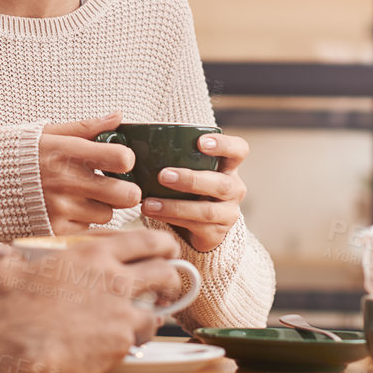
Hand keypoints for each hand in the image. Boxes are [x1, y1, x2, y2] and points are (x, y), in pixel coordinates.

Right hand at [0, 229, 179, 372]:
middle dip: (172, 278)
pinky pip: (140, 339)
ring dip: (156, 314)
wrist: (13, 340)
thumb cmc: (8, 303)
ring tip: (150, 318)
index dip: (162, 244)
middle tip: (169, 285)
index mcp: (92, 254)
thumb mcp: (9, 271)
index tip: (168, 250)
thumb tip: (0, 252)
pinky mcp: (120, 342)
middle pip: (163, 272)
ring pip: (157, 311)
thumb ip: (11, 259)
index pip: (144, 240)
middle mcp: (114, 278)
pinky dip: (137, 340)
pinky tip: (126, 343)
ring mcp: (121, 311)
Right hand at [36, 113, 141, 235]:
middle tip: (116, 185)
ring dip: (102, 206)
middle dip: (126, 189)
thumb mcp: (45, 133)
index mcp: (65, 151)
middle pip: (125, 194)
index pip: (121, 158)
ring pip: (108, 214)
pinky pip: (87, 229)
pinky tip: (66, 209)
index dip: (125, 159)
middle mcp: (65, 181)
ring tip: (82, 196)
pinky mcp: (53, 231)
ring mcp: (60, 209)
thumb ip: (85, 127)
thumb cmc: (13, 157)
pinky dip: (82, 221)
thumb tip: (117, 116)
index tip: (118, 160)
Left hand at [141, 132, 249, 252]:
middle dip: (191, 180)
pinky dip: (170, 219)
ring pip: (207, 210)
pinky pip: (195, 227)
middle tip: (163, 175)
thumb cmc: (188, 188)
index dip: (224, 145)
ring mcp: (228, 213)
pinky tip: (152, 213)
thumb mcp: (187, 169)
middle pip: (221, 184)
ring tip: (148, 203)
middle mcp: (233, 188)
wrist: (197, 226)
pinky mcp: (217, 233)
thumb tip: (134, 139)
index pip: (238, 150)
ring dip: (175, 206)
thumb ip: (173, 156)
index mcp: (228, 166)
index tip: (200, 142)